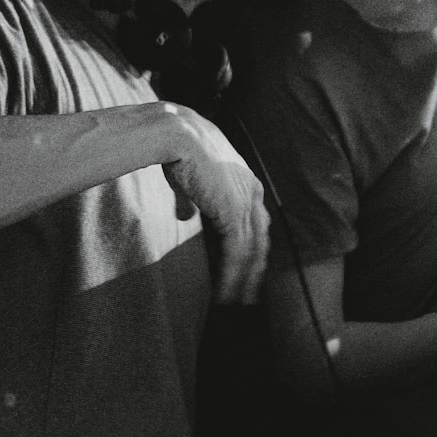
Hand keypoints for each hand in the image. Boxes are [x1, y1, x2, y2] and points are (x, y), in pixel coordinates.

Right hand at [160, 106, 269, 303]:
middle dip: (255, 269)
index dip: (253, 247)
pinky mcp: (234, 214)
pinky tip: (225, 293)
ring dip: (244, 280)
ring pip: (251, 252)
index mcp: (246, 182)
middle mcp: (253, 193)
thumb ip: (192, 200)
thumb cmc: (177, 149)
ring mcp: (246, 204)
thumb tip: (186, 217)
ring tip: (237, 301)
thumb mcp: (189, 178)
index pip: (256, 222)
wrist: (176, 136)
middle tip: (249, 294)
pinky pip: (237, 253)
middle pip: (260, 240)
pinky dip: (232, 276)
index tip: (247, 268)